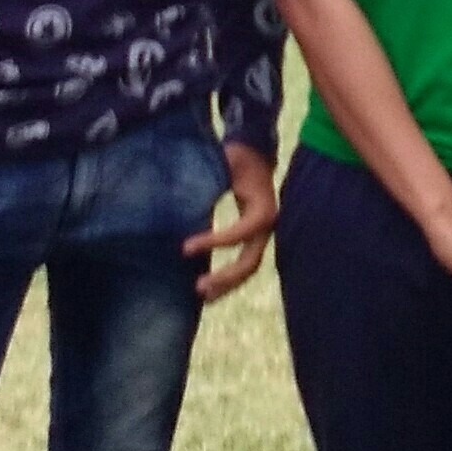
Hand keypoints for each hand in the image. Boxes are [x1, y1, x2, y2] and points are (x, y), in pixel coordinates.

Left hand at [183, 143, 277, 302]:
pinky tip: (212, 288)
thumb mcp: (225, 164)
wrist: (254, 154)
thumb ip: (212, 179)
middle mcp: (267, 225)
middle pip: (249, 261)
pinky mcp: (255, 237)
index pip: (240, 232)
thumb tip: (184, 196)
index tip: (185, 247)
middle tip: (198, 286)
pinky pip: (245, 262)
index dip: (214, 241)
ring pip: (249, 267)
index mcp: (263, 208)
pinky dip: (230, 277)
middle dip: (225, 276)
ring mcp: (263, 234)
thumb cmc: (237, 157)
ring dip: (227, 284)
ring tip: (204, 296)